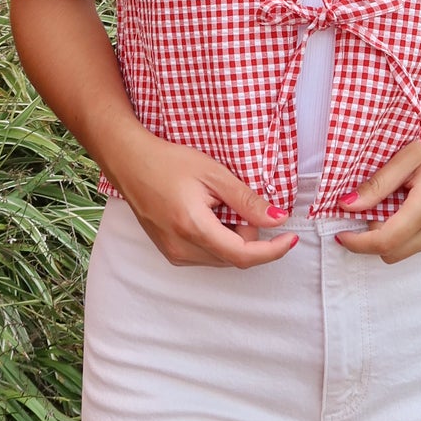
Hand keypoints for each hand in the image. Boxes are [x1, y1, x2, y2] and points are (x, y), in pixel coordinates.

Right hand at [106, 126, 298, 269]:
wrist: (130, 163)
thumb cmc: (169, 162)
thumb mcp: (214, 174)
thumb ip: (247, 200)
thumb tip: (278, 219)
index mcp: (193, 227)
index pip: (242, 255)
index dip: (271, 250)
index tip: (290, 238)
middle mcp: (181, 248)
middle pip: (233, 257)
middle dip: (248, 236)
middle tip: (240, 203)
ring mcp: (173, 254)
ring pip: (220, 258)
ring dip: (233, 238)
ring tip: (219, 205)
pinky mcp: (170, 253)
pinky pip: (206, 256)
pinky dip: (218, 240)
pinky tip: (208, 215)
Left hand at [334, 99, 420, 263]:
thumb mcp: (410, 154)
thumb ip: (378, 184)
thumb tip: (347, 205)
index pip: (385, 241)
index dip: (357, 243)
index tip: (341, 234)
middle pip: (394, 254)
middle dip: (372, 241)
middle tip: (366, 213)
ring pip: (410, 251)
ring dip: (394, 237)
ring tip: (397, 203)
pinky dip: (413, 234)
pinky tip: (417, 207)